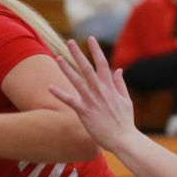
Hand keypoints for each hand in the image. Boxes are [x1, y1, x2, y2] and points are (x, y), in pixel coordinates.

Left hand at [47, 37, 136, 152]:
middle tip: (70, 42)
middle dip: (78, 53)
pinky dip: (60, 93)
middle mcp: (100, 90)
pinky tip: (50, 87)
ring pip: (76, 80)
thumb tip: (118, 70)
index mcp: (110, 86)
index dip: (96, 50)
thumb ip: (120, 84)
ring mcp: (91, 100)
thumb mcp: (126, 99)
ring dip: (66, 68)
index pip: (102, 63)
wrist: (123, 139)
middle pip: (87, 67)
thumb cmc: (124, 121)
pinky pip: (70, 100)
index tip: (90, 38)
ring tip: (58, 57)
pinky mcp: (84, 111)